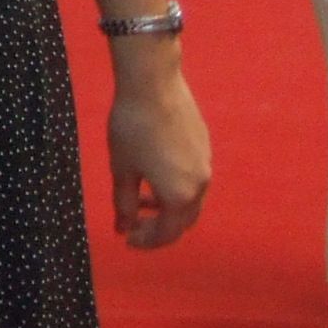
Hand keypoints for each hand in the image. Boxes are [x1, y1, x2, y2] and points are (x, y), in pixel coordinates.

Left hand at [105, 56, 211, 249]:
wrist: (153, 85)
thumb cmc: (132, 128)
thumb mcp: (121, 169)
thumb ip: (124, 203)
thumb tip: (124, 227)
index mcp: (180, 196)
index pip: (167, 234)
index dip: (147, 241)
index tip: (127, 238)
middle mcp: (200, 185)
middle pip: (183, 220)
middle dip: (159, 227)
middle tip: (134, 224)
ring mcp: (206, 165)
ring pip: (191, 199)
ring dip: (168, 207)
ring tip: (140, 198)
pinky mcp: (205, 147)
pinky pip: (193, 179)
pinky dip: (175, 187)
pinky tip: (154, 173)